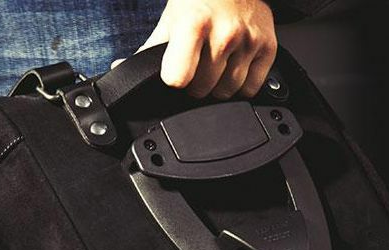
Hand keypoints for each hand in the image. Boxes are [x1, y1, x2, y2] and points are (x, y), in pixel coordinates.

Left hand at [124, 0, 277, 98]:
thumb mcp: (171, 19)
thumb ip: (149, 48)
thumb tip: (121, 69)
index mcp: (193, 24)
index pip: (178, 78)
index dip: (174, 80)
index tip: (176, 74)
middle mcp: (224, 34)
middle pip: (203, 90)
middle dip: (197, 84)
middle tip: (198, 66)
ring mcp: (248, 42)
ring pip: (227, 92)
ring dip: (219, 86)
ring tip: (216, 64)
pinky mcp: (268, 48)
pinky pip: (251, 88)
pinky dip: (242, 85)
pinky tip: (235, 66)